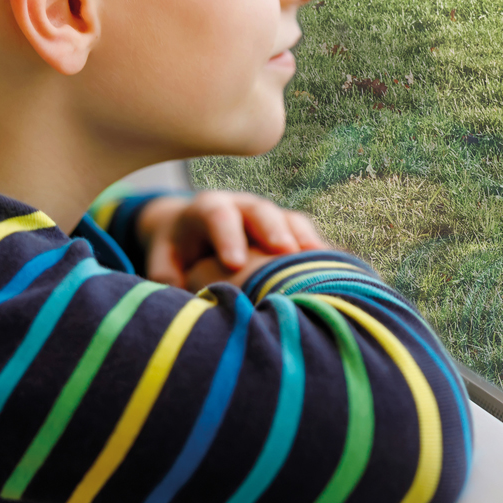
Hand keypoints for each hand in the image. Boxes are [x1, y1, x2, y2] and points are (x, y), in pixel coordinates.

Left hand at [136, 190, 326, 289]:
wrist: (193, 230)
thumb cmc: (176, 251)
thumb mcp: (164, 260)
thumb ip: (167, 275)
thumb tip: (178, 295)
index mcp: (208, 209)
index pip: (217, 214)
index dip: (227, 236)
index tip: (234, 263)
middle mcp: (242, 207)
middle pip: (260, 211)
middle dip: (273, 230)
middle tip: (284, 252)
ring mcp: (269, 217)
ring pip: (289, 220)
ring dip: (303, 240)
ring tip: (319, 261)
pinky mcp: (288, 230)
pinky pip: (308, 237)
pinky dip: (321, 252)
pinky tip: (338, 270)